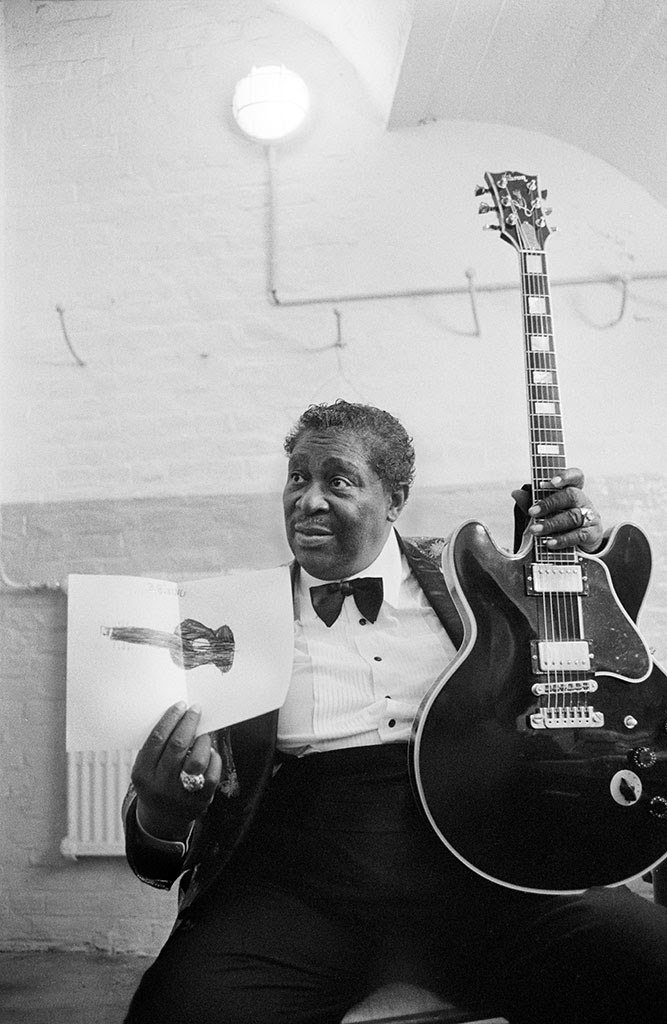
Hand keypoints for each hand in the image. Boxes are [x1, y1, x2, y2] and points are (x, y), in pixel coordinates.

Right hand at [131, 701, 221, 840]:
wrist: (162, 819)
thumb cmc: (155, 783)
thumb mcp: (146, 768)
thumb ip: (158, 746)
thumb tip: (180, 716)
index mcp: (143, 774)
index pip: (157, 739)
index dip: (170, 719)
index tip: (180, 706)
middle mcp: (160, 785)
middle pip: (177, 746)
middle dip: (188, 723)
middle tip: (195, 710)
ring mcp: (180, 795)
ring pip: (197, 760)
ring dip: (203, 741)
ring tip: (203, 733)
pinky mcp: (199, 801)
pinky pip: (212, 775)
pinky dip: (213, 759)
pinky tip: (210, 752)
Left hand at [512, 468, 603, 552]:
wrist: (580, 545)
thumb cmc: (560, 522)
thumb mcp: (545, 511)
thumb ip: (531, 503)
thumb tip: (515, 493)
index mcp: (573, 490)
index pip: (576, 477)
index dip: (566, 476)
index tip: (552, 481)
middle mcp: (583, 501)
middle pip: (571, 496)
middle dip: (549, 504)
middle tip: (532, 512)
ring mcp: (590, 517)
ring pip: (573, 517)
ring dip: (551, 524)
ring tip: (535, 530)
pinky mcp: (592, 534)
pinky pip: (578, 535)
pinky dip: (562, 539)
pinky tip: (550, 542)